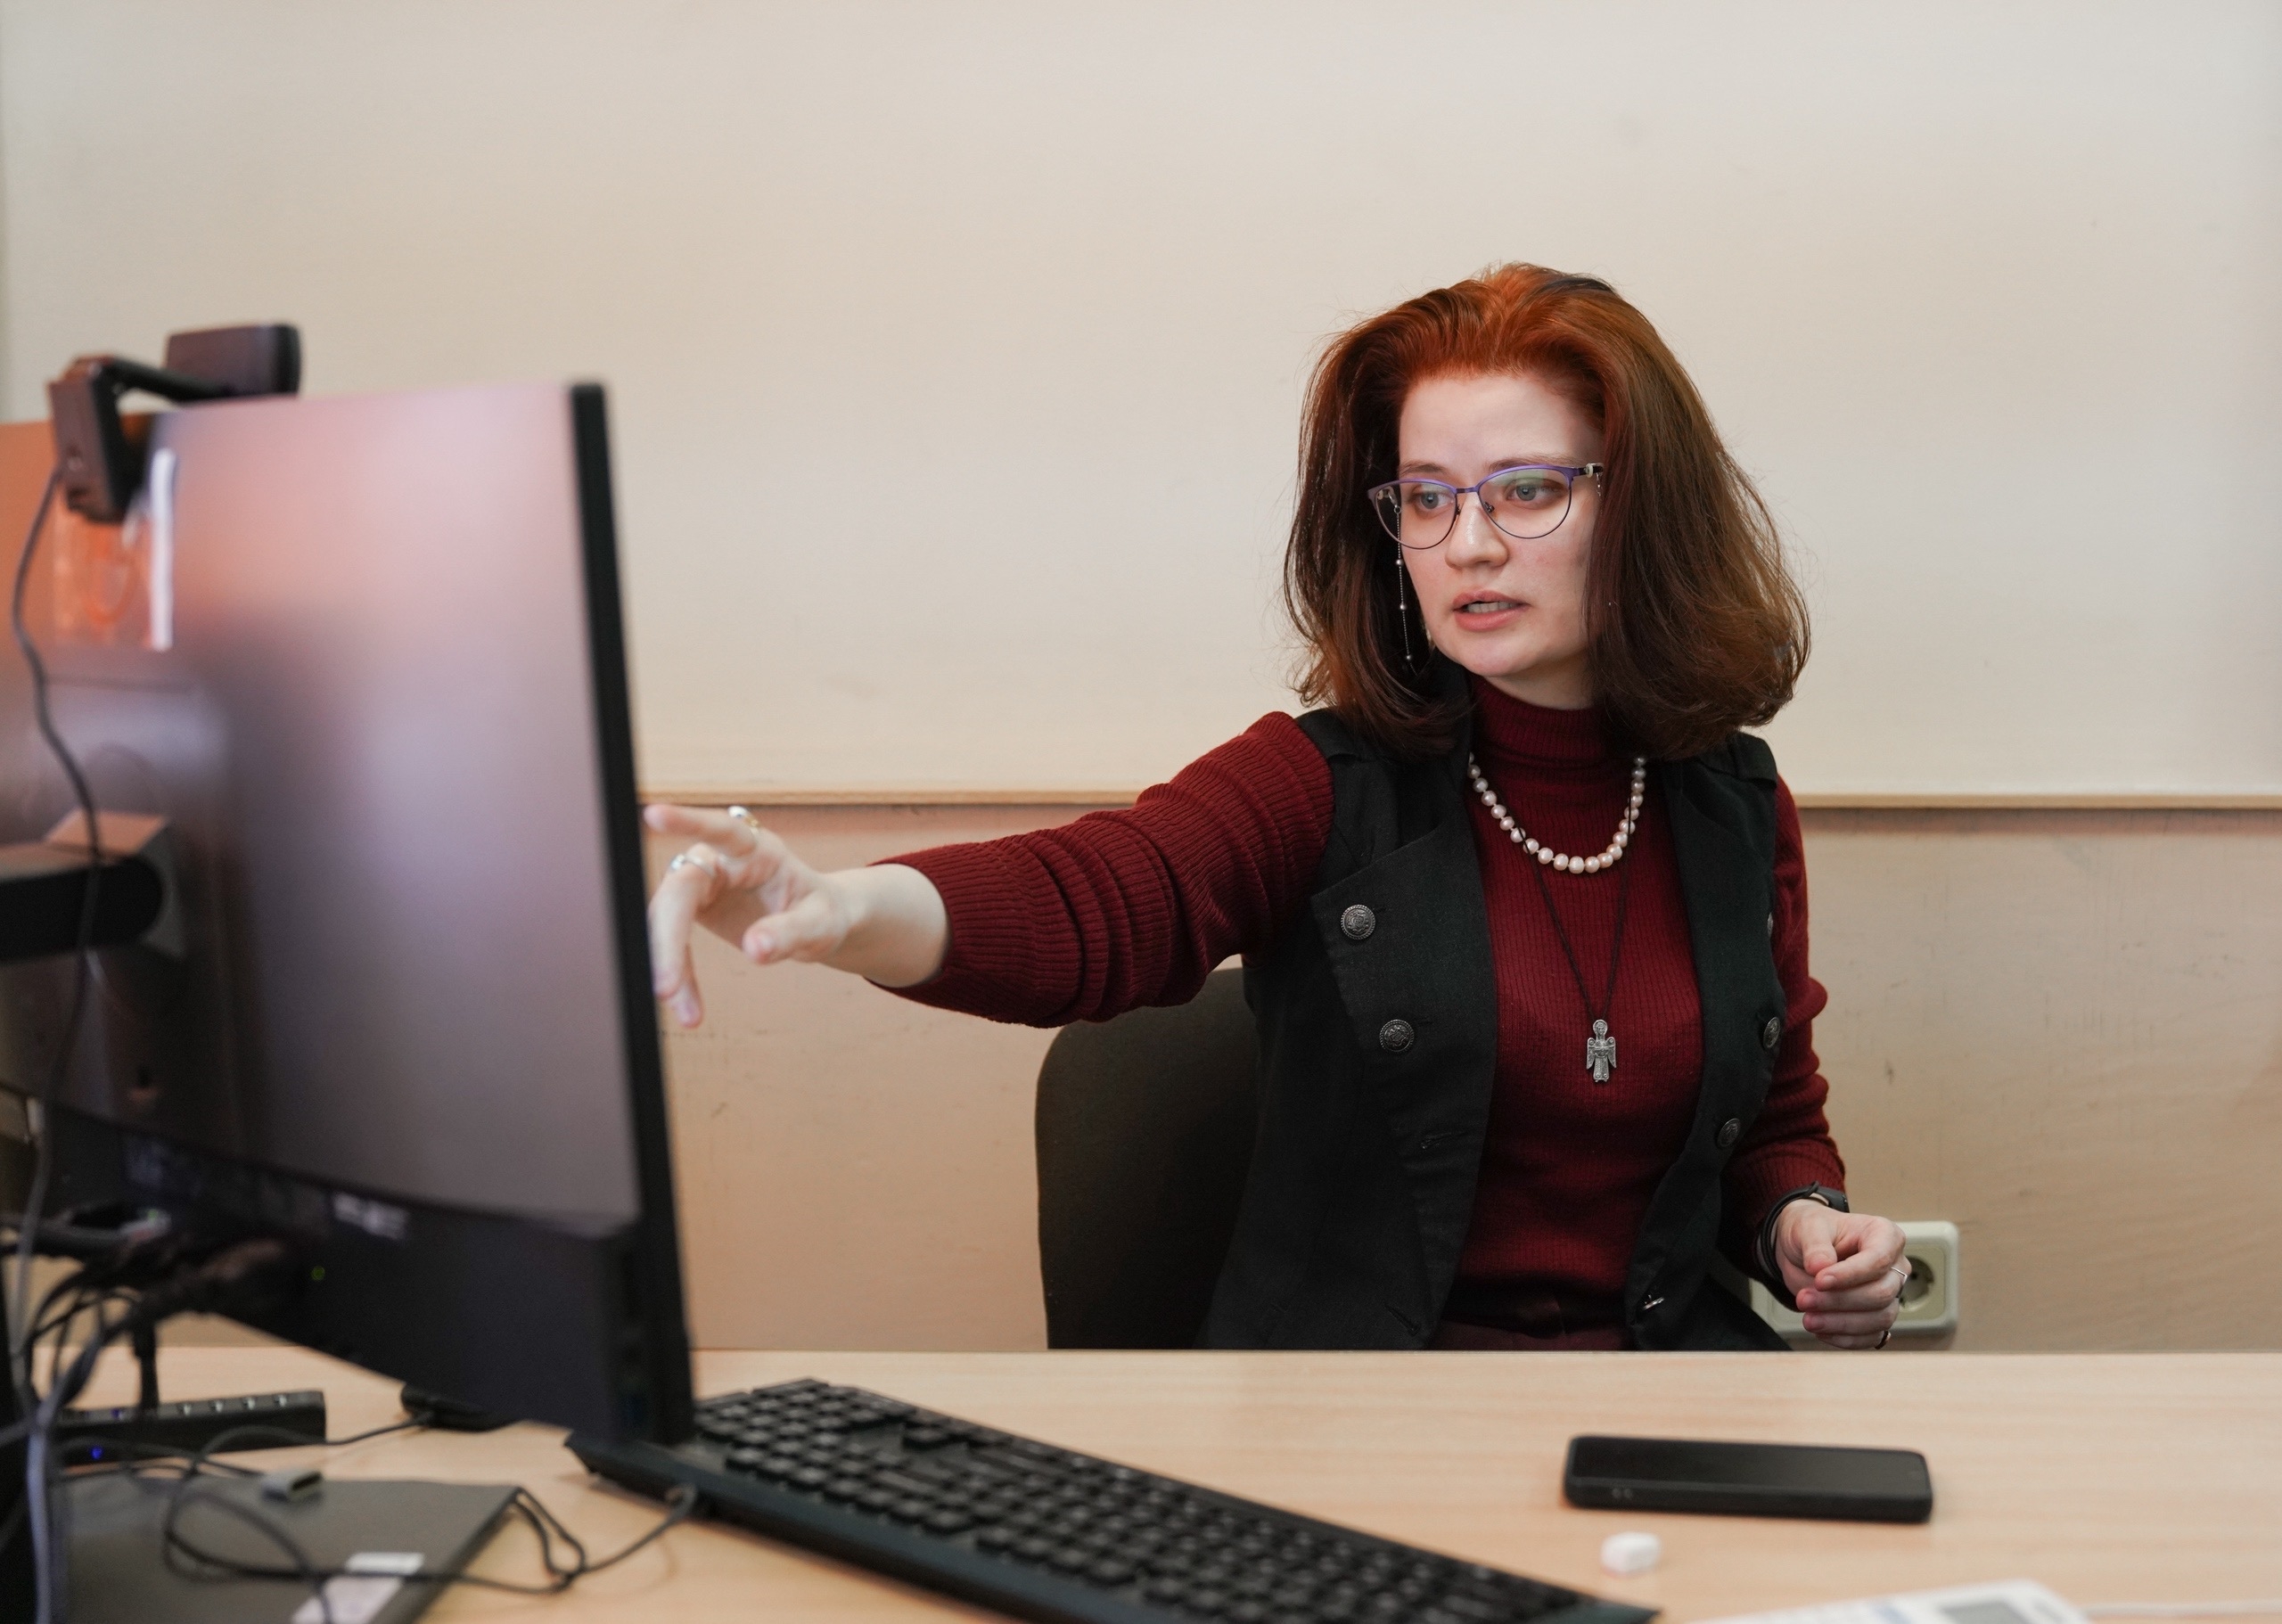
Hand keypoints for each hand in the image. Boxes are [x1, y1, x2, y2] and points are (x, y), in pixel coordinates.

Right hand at [642, 804, 947, 1027]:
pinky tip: (687, 1006)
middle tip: (665, 988)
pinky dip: (679, 975)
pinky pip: (673, 943)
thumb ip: (791, 932)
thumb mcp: (821, 924)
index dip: (686, 820)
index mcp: (756, 849)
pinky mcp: (692, 909)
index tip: (654, 814)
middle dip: (668, 941)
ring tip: (685, 1012)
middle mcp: (720, 860)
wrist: (819, 922)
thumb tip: (755, 948)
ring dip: (669, 966)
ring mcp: (702, 883)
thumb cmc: (823, 913)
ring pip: (667, 920)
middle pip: (679, 891)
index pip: (720, 830)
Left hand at [1773, 1200, 1908, 1349]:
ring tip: (1809, 1320)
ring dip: (1842, 1324)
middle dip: (1840, 1301)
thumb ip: (1815, 1246)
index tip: (1820, 1281)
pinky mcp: (1878, 1317)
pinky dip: (1846, 1339)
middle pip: (1881, 1293)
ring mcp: (1890, 1294)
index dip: (1850, 1275)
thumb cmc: (1813, 1232)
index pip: (1878, 1260)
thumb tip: (1820, 1266)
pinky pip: (1873, 1337)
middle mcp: (1894, 1266)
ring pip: (1881, 1319)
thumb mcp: (1807, 1227)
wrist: (1802, 1251)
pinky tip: (1821, 1331)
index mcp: (1884, 1236)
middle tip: (1804, 1300)